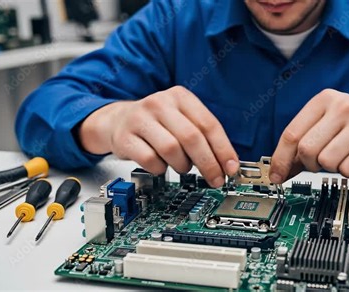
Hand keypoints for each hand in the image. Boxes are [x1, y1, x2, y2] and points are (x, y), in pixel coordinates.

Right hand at [78, 86, 238, 186]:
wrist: (117, 120)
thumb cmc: (157, 124)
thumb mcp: (182, 119)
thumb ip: (204, 136)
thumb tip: (228, 164)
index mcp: (180, 96)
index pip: (208, 124)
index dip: (223, 149)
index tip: (231, 168)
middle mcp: (160, 103)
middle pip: (192, 138)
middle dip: (208, 163)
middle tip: (215, 179)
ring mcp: (140, 119)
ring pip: (171, 149)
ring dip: (183, 165)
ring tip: (183, 167)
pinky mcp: (125, 137)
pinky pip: (150, 160)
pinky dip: (161, 168)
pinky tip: (161, 165)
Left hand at [269, 89, 348, 182]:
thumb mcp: (328, 125)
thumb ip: (302, 144)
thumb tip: (278, 171)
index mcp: (324, 100)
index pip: (292, 134)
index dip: (280, 160)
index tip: (276, 175)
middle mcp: (343, 106)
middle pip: (307, 150)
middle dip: (310, 164)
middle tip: (321, 161)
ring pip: (326, 161)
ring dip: (331, 167)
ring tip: (343, 156)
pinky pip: (348, 169)